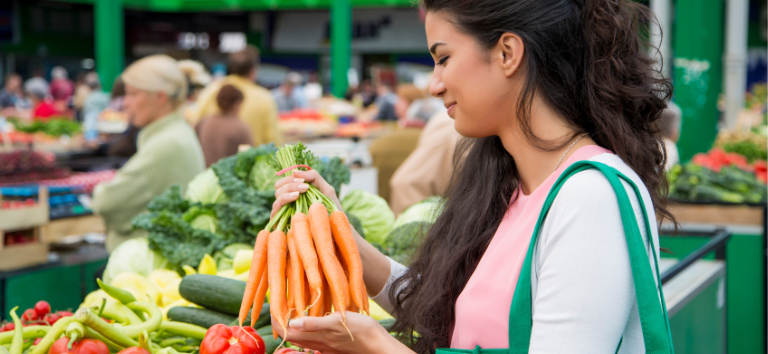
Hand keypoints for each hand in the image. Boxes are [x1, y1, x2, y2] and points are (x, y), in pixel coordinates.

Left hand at [271, 312, 408, 353]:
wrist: (379, 344)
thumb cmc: (361, 331)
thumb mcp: (337, 322)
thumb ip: (314, 323)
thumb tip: (291, 323)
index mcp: (315, 337)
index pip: (287, 332)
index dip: (277, 320)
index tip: (274, 305)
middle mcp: (316, 342)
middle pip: (291, 334)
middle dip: (282, 320)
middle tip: (280, 303)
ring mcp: (324, 344)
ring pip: (302, 335)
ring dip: (293, 323)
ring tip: (293, 307)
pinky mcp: (332, 342)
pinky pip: (313, 335)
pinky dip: (306, 326)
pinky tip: (313, 315)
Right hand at [272, 169, 341, 217]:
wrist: (335, 229)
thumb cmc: (332, 210)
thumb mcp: (326, 190)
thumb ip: (313, 177)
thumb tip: (294, 171)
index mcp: (295, 194)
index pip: (284, 182)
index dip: (291, 178)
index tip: (304, 182)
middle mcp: (287, 203)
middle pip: (278, 187)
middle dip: (290, 184)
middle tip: (304, 187)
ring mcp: (283, 214)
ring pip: (277, 196)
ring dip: (288, 190)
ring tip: (301, 192)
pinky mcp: (281, 224)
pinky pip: (275, 210)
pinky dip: (284, 200)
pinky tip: (296, 197)